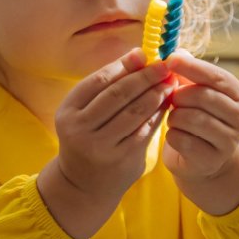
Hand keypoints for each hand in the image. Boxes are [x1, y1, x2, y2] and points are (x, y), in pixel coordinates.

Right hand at [38, 49, 173, 238]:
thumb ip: (109, 85)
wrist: (83, 184)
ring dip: (156, 94)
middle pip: (118, 94)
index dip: (125, 65)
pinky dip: (157, 115)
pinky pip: (144, 131)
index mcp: (68, 110)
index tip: (146, 54)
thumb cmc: (88, 137)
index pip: (100, 80)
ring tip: (170, 83)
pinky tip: (167, 104)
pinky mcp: (120, 159)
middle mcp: (80, 128)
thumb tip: (139, 54)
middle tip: (165, 66)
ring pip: (134, 112)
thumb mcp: (86, 111)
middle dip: (145, 77)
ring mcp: (100, 146)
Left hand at [161, 50, 238, 214]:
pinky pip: (182, 140)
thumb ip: (188, 72)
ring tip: (175, 118)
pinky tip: (176, 135)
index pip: (215, 76)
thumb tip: (178, 52)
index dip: (191, 67)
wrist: (204, 159)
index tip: (170, 59)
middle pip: (201, 96)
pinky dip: (172, 136)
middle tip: (172, 100)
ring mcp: (229, 140)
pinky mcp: (212, 159)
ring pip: (190, 118)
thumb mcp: (197, 92)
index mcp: (238, 95)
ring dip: (174, 117)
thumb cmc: (198, 118)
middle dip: (179, 96)